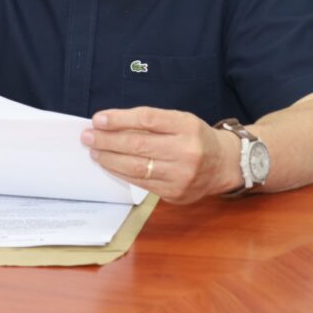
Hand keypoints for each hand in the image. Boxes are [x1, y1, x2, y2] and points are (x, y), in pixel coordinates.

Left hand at [80, 106, 240, 203]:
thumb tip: (111, 124)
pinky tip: (109, 165)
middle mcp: (186, 151)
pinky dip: (121, 173)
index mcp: (187, 126)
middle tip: (88, 136)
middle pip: (138, 144)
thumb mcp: (180, 120)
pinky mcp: (175, 193)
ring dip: (109, 159)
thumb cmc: (196, 138)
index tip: (98, 119)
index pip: (147, 120)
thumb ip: (150, 121)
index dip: (119, 119)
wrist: (224, 165)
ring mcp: (181, 175)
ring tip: (94, 151)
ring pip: (136, 167)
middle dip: (107, 140)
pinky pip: (141, 183)